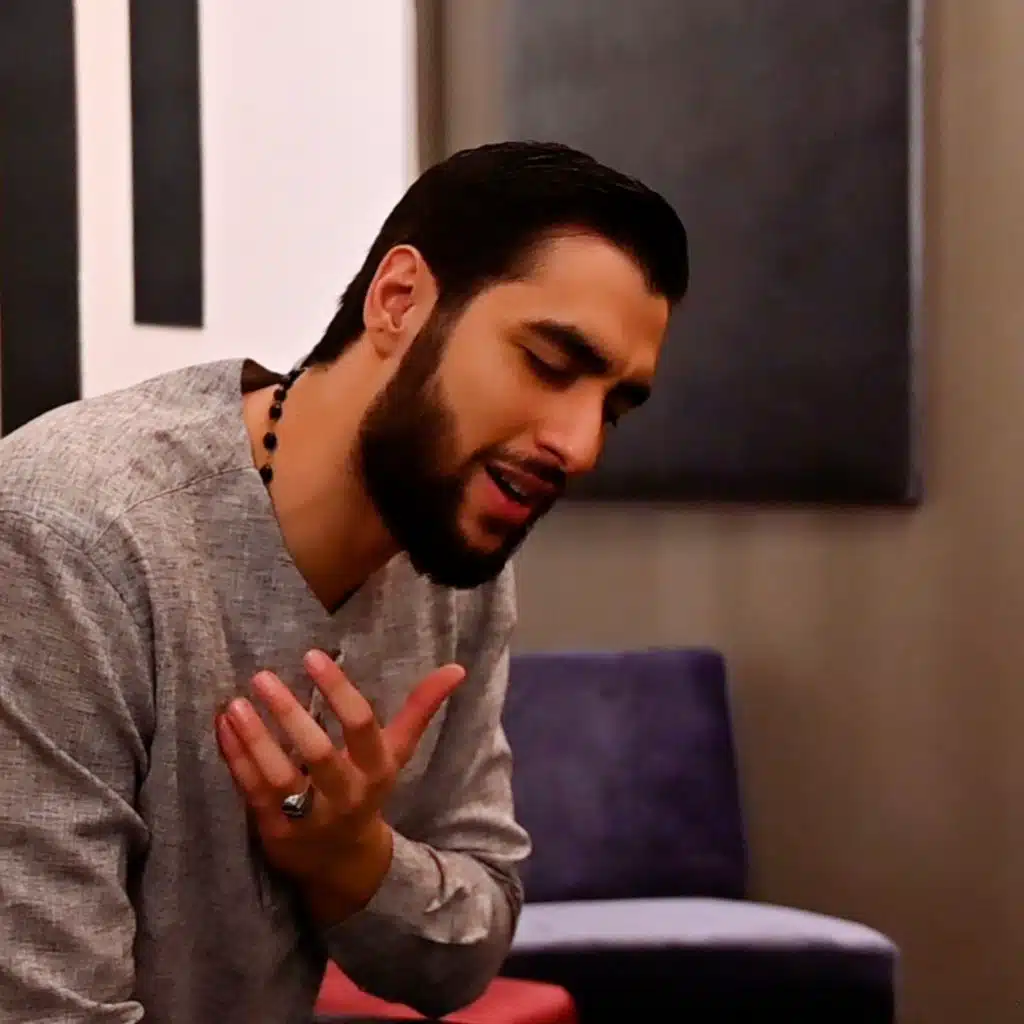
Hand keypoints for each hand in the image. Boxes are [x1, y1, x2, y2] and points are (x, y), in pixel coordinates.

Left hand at [215, 650, 465, 903]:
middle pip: (318, 754)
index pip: (361, 727)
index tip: (312, 656)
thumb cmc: (368, 790)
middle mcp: (345, 795)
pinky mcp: (275, 831)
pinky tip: (223, 725)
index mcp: (375, 770)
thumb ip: (420, 709)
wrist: (343, 864)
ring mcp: (308, 818)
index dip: (338, 690)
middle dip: (290, 714)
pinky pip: (251, 791)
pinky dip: (235, 758)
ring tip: (234, 703)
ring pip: (277, 776)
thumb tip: (457, 669)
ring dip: (254, 738)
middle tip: (261, 675)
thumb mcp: (397, 754)